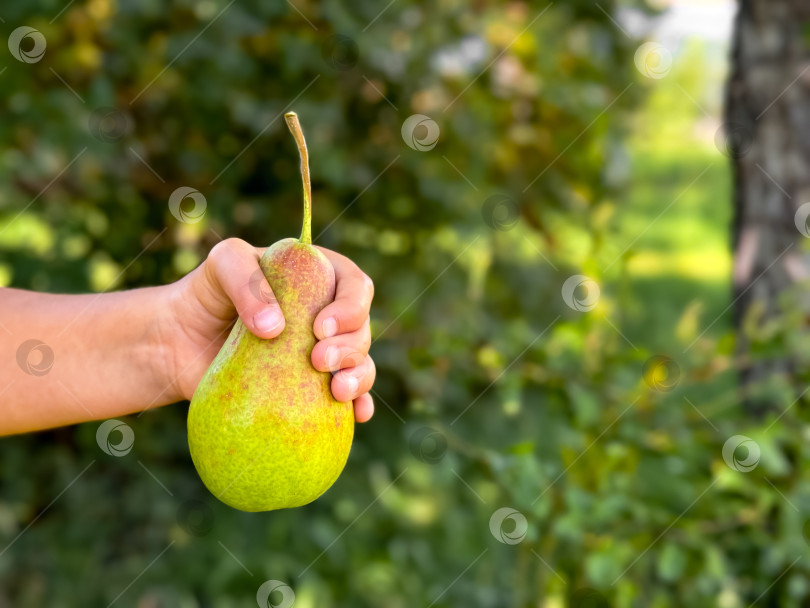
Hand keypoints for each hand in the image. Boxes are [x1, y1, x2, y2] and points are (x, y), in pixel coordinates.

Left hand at [161, 238, 374, 421]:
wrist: (178, 342)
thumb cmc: (203, 294)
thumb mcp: (220, 265)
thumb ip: (246, 281)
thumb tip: (275, 329)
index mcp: (317, 277)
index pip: (354, 285)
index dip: (350, 306)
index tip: (321, 327)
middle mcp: (325, 314)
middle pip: (362, 328)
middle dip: (351, 345)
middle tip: (318, 360)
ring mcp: (318, 352)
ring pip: (360, 362)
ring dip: (359, 376)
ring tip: (337, 391)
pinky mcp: (310, 387)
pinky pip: (347, 397)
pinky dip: (359, 405)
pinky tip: (357, 415)